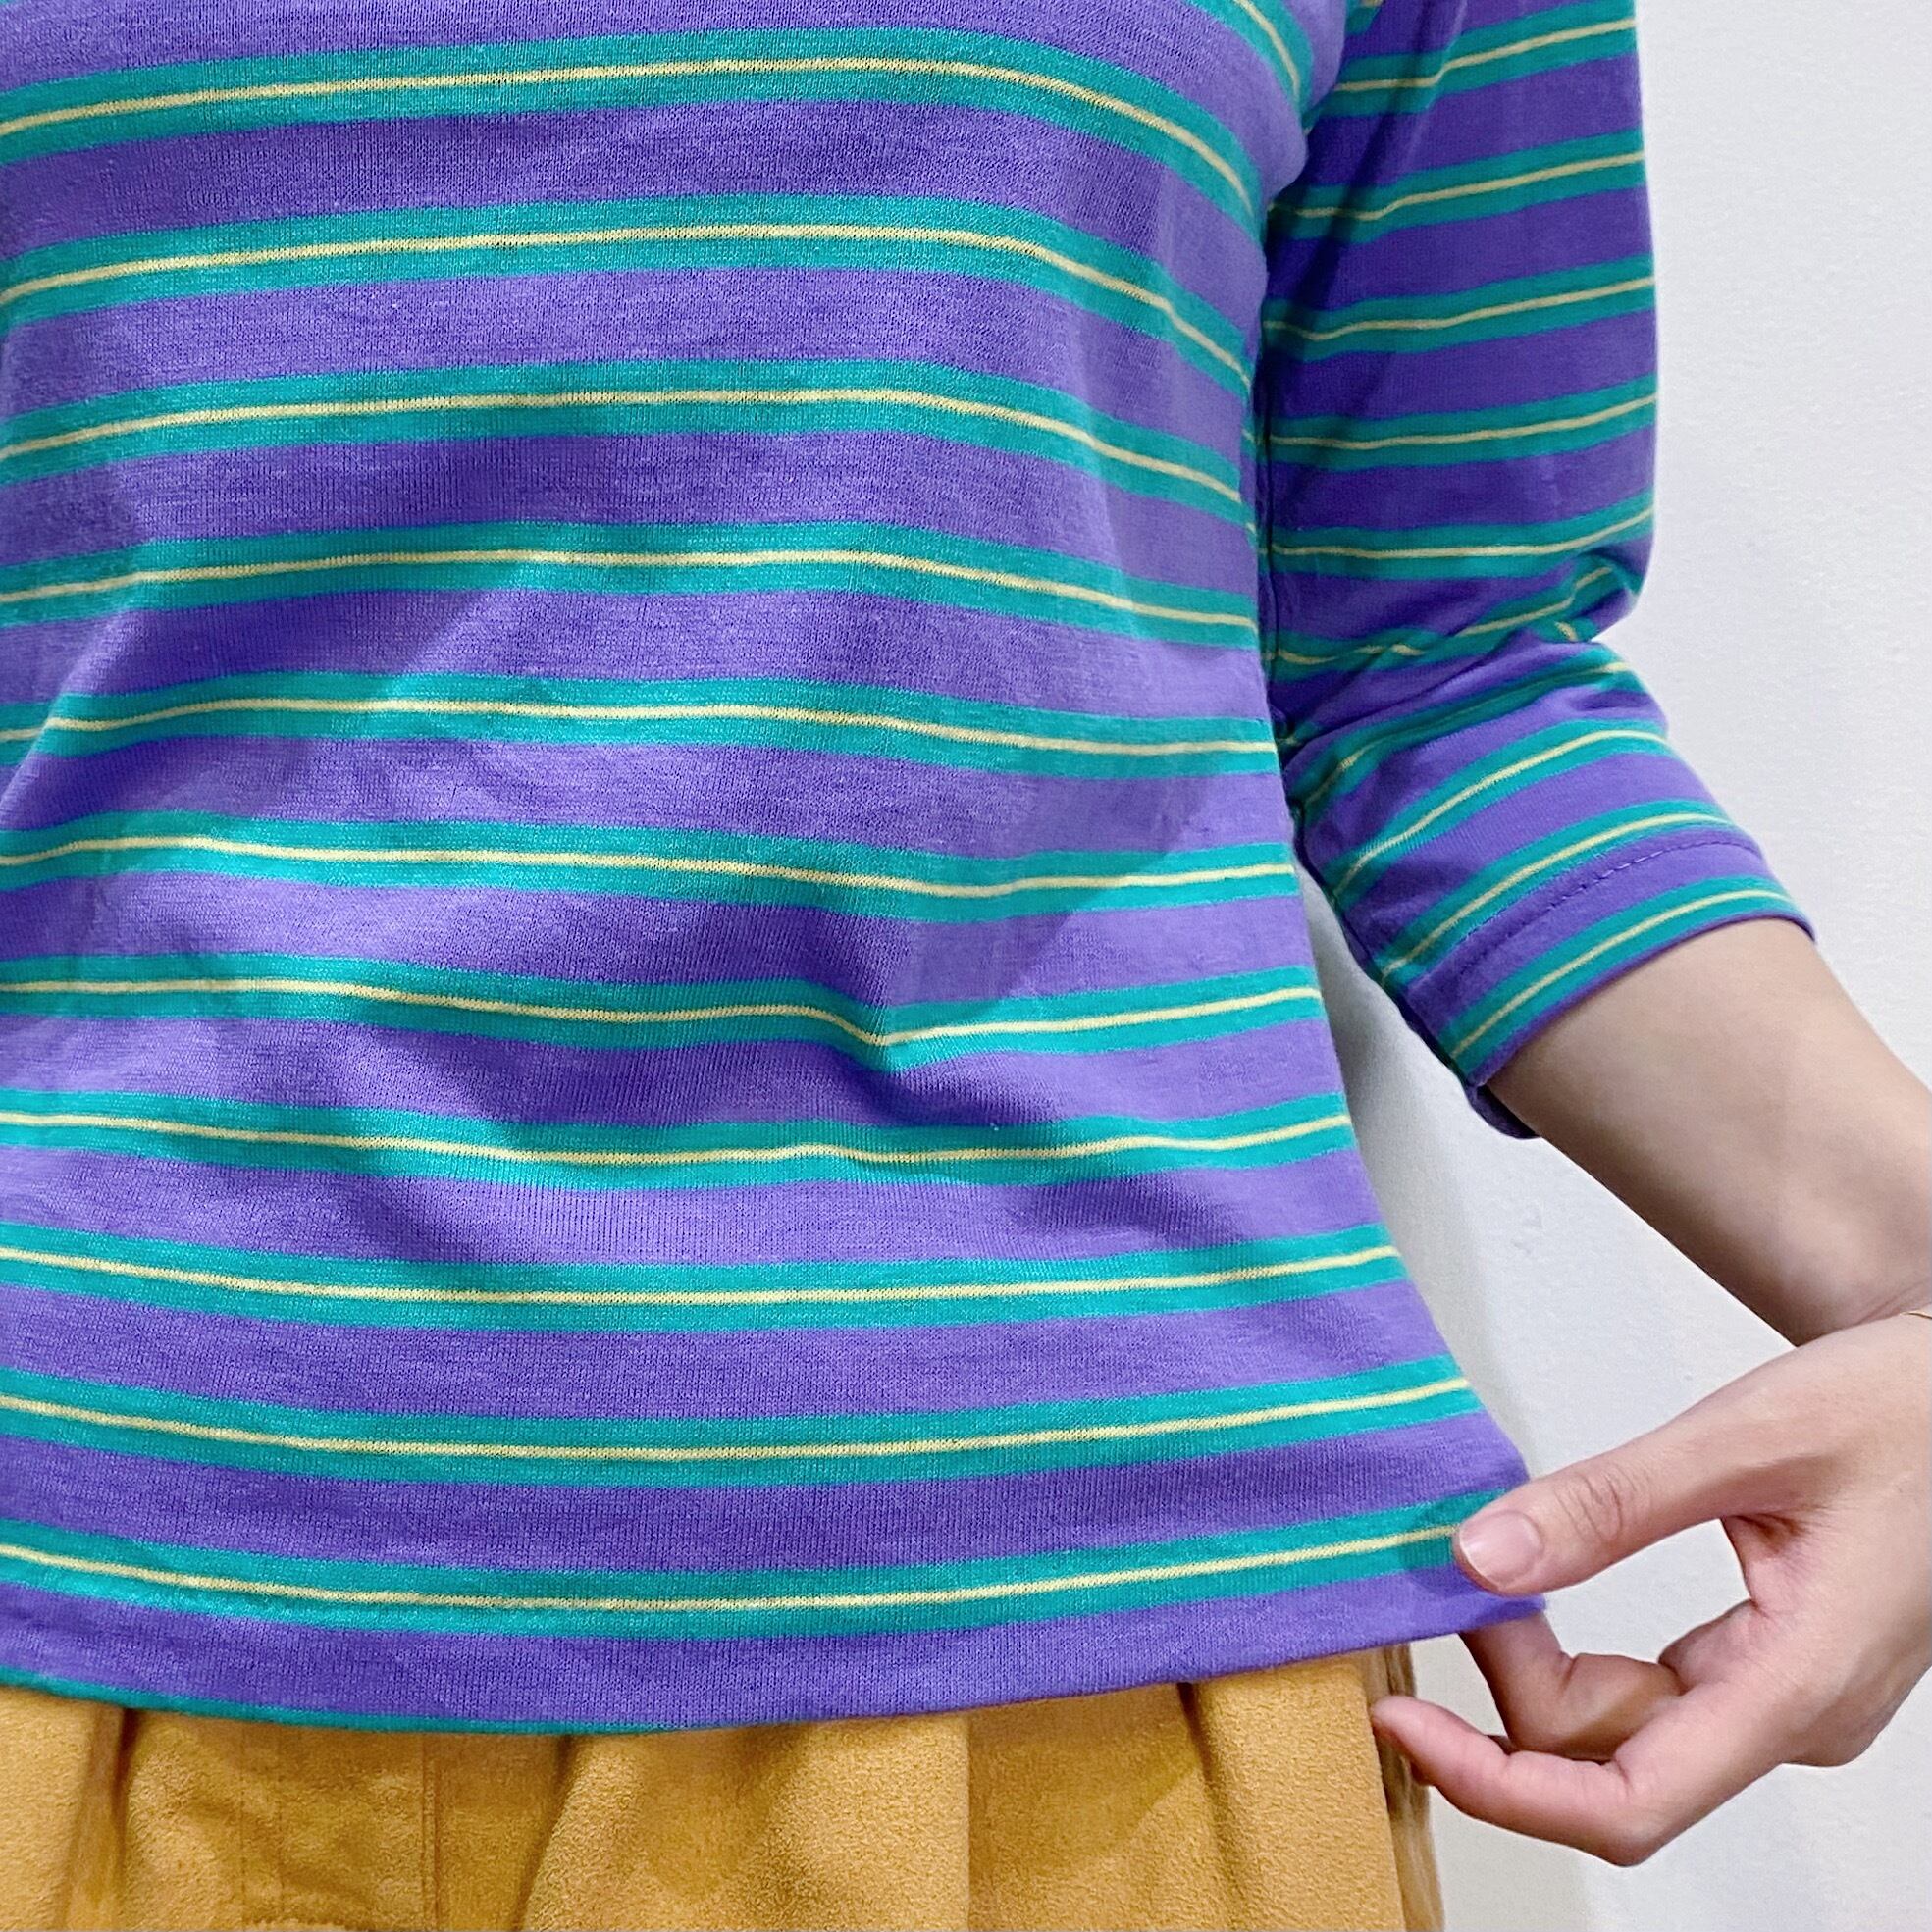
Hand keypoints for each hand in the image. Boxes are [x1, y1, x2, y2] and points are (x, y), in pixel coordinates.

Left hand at [1370, 1310, 1931, 1864]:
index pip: (1629, 1803)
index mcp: (1800, 1685)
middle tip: (1453, 1582)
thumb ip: (1608, 1504)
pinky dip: (1577, 1654)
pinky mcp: (1769, 1669)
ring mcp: (1785, 1700)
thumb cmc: (1901, 1410)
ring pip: (1625, 1733)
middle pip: (1611, 1764)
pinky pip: (1652, 1695)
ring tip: (1489, 1571)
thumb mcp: (1744, 1436)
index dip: (1499, 1785)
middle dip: (1507, 1691)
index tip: (1408, 1726)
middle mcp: (1796, 1718)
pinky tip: (1535, 1591)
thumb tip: (1480, 1558)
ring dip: (1539, 1669)